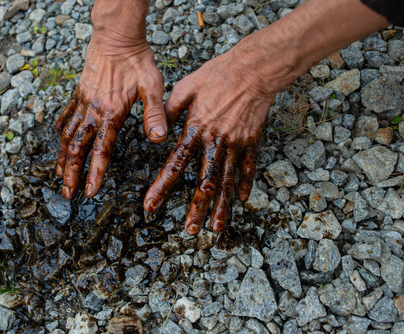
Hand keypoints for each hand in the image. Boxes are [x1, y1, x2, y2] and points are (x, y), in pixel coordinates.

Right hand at [55, 31, 166, 198]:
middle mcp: (93, 110)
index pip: (101, 149)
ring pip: (67, 136)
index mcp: (111, 112)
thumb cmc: (137, 61)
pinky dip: (60, 135)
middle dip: (70, 173)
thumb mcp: (152, 85)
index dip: (95, 173)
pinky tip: (59, 145)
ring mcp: (82, 103)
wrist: (115, 36)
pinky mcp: (78, 95)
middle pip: (76, 147)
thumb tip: (159, 139)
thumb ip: (154, 113)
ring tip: (58, 177)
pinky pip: (65, 118)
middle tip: (67, 194)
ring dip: (62, 158)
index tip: (90, 192)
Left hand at [143, 48, 274, 235]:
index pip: (175, 165)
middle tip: (190, 230)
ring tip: (217, 228)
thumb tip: (157, 129)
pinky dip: (245, 185)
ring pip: (227, 182)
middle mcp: (215, 142)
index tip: (150, 206)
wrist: (253, 69)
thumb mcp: (185, 88)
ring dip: (222, 207)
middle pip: (204, 182)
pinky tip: (240, 200)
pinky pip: (249, 168)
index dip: (161, 188)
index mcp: (195, 130)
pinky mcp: (251, 142)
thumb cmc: (217, 75)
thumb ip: (170, 111)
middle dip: (196, 208)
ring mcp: (236, 144)